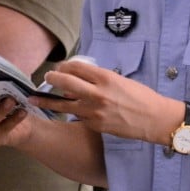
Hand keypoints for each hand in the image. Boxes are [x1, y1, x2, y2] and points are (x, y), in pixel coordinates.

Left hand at [31, 60, 164, 142]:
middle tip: (47, 77)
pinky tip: (69, 111)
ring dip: (49, 100)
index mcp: (104, 78)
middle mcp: (97, 93)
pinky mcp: (94, 125)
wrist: (153, 119)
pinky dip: (73, 113)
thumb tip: (76, 81)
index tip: (60, 67)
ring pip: (64, 103)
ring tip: (35, 98)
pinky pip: (78, 117)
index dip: (64, 65)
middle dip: (52, 77)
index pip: (75, 66)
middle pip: (64, 81)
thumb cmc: (140, 96)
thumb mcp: (119, 80)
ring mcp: (94, 111)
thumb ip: (97, 79)